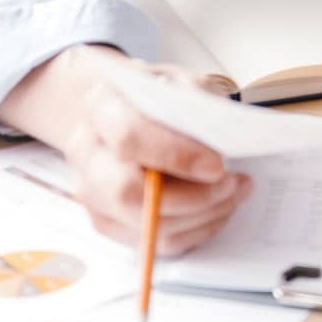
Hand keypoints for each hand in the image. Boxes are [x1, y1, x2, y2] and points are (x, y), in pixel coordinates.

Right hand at [7, 46, 252, 255]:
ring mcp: (92, 192)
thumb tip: (223, 140)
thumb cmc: (152, 97)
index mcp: (102, 108)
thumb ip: (197, 101)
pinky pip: (154, 242)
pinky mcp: (106, 220)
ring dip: (201, 217)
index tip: (218, 165)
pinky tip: (217, 209)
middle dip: (191, 197)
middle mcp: (88, 153)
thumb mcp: (179, 79)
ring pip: (146, 225)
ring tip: (233, 194)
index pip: (130, 138)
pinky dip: (195, 231)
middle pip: (128, 193)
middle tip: (230, 184)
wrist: (115, 112)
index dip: (176, 156)